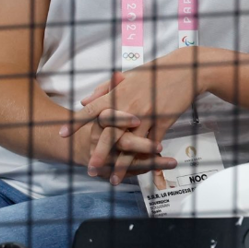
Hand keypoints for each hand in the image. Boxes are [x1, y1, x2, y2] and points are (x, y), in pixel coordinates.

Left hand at [60, 48, 203, 183]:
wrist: (186, 70)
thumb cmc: (156, 72)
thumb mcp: (129, 76)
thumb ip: (105, 89)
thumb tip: (84, 101)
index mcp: (120, 94)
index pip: (92, 110)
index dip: (76, 122)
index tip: (62, 134)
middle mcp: (131, 107)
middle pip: (111, 134)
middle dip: (100, 154)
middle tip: (90, 169)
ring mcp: (148, 116)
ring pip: (132, 145)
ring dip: (122, 164)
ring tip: (113, 178)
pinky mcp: (163, 122)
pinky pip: (153, 144)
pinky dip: (147, 159)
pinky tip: (143, 170)